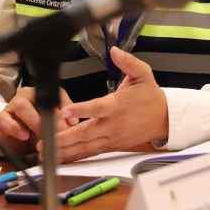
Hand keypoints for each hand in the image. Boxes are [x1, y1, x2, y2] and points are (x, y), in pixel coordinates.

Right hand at [0, 86, 77, 156]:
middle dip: (51, 118)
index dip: (65, 107)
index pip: (57, 94)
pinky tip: (24, 136)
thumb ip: (65, 123)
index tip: (72, 123)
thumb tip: (73, 123)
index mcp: (44, 96)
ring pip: (21, 106)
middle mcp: (28, 96)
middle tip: (58, 133)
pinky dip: (14, 128)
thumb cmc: (38, 133)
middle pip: (38, 99)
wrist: (19, 145)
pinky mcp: (2, 117)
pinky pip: (4, 119)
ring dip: (34, 122)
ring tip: (42, 136)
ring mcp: (13, 105)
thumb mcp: (56, 129)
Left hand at [48, 47, 168, 161]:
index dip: (81, 110)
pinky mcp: (111, 146)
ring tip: (46, 151)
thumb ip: (128, 62)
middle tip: (45, 141)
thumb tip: (116, 51)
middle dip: (64, 138)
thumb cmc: (151, 97)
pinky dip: (75, 156)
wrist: (164, 119)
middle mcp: (112, 124)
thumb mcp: (143, 74)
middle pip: (85, 133)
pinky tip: (61, 158)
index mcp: (117, 105)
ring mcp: (111, 138)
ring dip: (65, 150)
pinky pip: (91, 152)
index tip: (66, 110)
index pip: (97, 108)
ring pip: (85, 146)